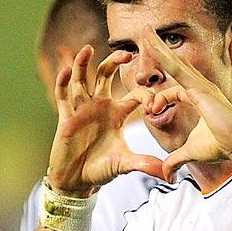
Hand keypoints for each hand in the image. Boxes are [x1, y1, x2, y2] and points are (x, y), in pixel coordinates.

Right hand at [47, 45, 164, 194]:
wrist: (78, 181)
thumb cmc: (101, 170)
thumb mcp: (126, 165)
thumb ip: (146, 164)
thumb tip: (169, 175)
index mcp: (117, 114)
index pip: (134, 95)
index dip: (145, 96)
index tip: (153, 106)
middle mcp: (100, 106)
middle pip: (106, 75)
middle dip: (114, 63)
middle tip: (126, 54)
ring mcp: (82, 110)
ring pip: (81, 79)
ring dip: (83, 64)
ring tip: (88, 49)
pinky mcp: (66, 118)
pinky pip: (63, 96)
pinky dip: (62, 82)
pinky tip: (65, 71)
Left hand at [141, 27, 231, 181]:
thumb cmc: (222, 147)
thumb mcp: (191, 152)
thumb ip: (176, 160)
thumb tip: (166, 175)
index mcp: (199, 99)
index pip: (174, 92)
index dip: (160, 101)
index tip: (152, 111)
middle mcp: (200, 88)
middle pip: (174, 66)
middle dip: (159, 51)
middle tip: (145, 33)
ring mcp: (200, 85)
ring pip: (174, 62)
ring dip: (158, 46)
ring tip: (144, 30)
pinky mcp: (199, 88)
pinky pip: (176, 69)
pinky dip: (164, 57)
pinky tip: (152, 44)